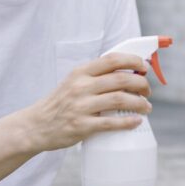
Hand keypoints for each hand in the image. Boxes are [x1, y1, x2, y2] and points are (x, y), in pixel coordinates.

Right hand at [27, 52, 151, 152]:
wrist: (36, 126)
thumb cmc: (61, 103)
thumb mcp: (74, 82)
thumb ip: (95, 77)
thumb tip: (127, 73)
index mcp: (81, 72)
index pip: (112, 59)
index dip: (133, 60)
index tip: (145, 67)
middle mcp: (81, 86)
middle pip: (121, 79)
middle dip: (141, 84)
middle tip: (148, 91)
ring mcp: (81, 106)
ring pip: (120, 99)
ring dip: (139, 103)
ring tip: (146, 107)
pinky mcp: (82, 126)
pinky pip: (111, 122)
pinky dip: (128, 122)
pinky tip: (136, 121)